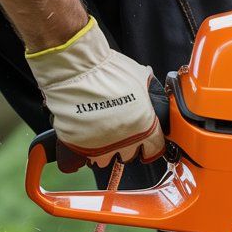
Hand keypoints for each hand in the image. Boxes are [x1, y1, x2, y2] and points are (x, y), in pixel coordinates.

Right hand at [26, 18, 164, 167]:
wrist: (77, 71)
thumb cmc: (110, 72)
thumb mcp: (141, 79)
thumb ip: (148, 92)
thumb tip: (149, 91)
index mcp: (146, 127)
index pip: (155, 149)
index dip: (150, 146)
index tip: (146, 144)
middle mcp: (127, 142)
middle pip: (130, 156)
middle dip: (126, 146)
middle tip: (119, 133)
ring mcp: (102, 147)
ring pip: (106, 160)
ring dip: (104, 151)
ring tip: (99, 136)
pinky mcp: (80, 147)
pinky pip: (82, 156)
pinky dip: (83, 149)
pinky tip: (83, 138)